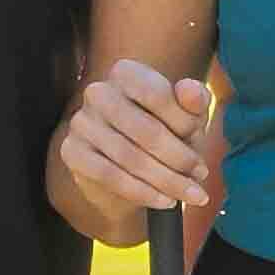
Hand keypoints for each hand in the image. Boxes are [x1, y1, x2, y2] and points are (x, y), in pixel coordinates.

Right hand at [49, 57, 223, 232]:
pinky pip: (109, 175)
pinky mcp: (71, 151)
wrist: (126, 167)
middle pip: (146, 130)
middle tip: (201, 175)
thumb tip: (193, 93)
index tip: (202, 146)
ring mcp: (81, 121)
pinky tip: (165, 201)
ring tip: (192, 193)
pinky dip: (142, 192)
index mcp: (126, 73)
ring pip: (130, 157)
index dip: (185, 124)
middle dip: (179, 159)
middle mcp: (98, 92)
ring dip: (167, 180)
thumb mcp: (185, 116)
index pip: (158, 94)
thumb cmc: (163, 131)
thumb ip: (194, 101)